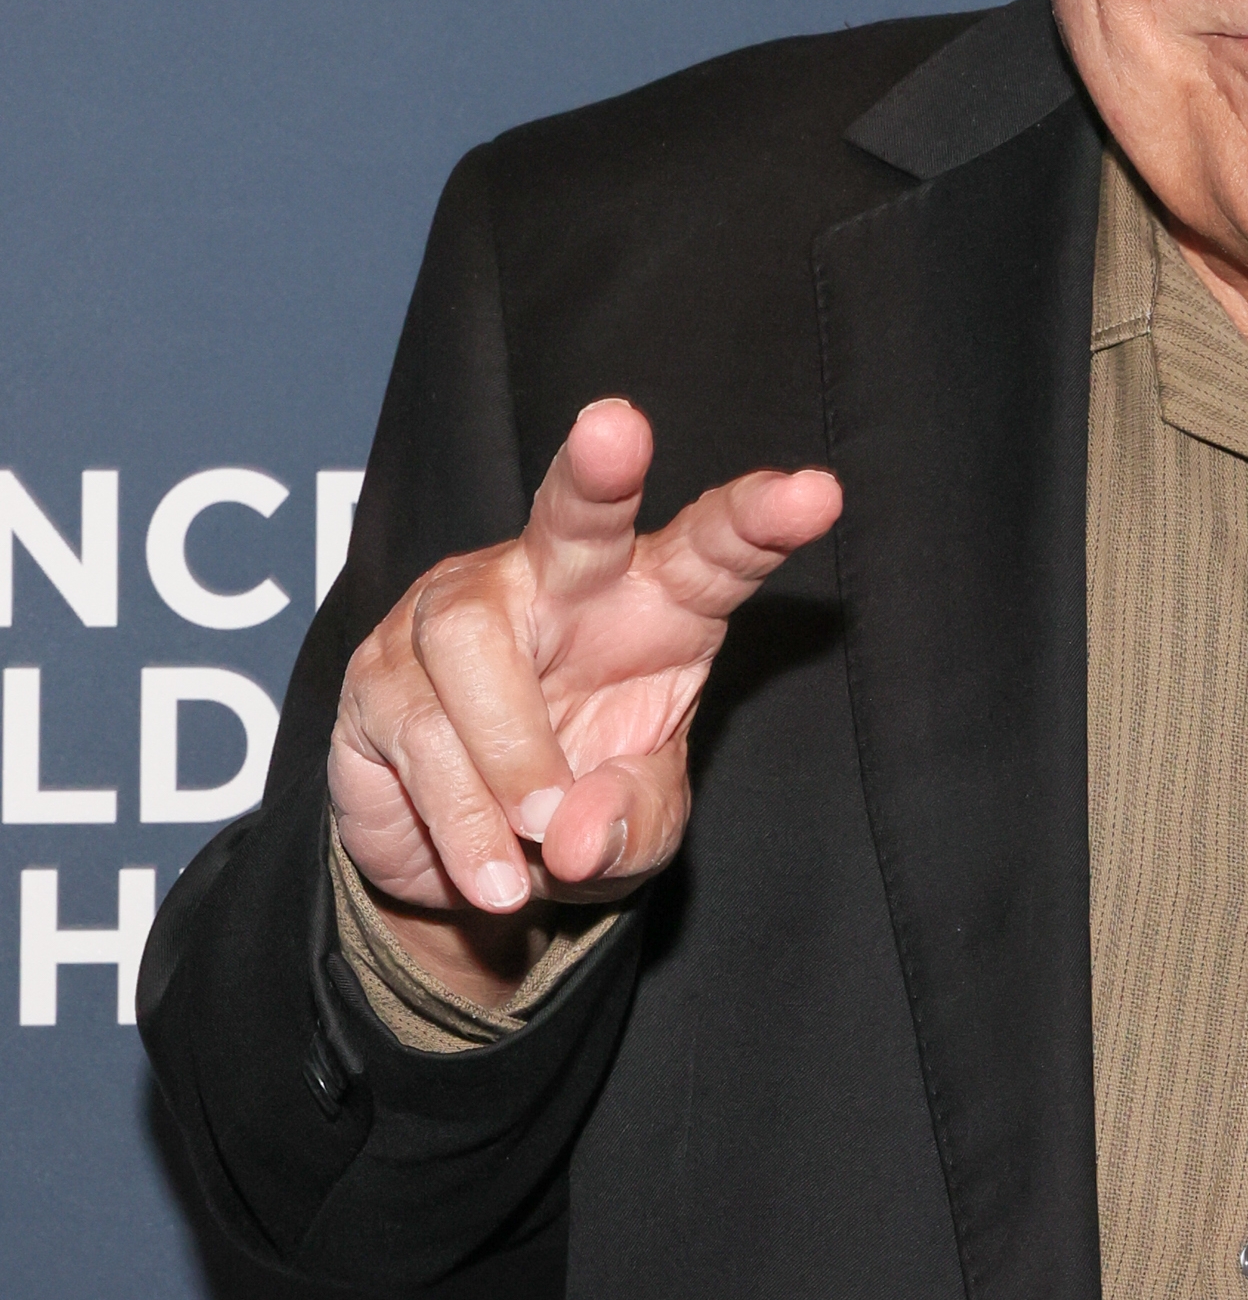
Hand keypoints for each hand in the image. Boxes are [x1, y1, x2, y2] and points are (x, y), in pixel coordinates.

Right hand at [329, 399, 840, 1000]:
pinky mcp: (378, 672)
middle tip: (618, 428)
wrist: (469, 868)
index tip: (818, 495)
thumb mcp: (636, 834)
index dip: (757, 522)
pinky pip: (418, 732)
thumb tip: (570, 830)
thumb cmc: (578, 811)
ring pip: (472, 645)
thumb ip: (628, 821)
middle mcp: (551, 584)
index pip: (710, 552)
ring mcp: (451, 614)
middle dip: (595, 474)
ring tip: (536, 850)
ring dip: (513, 760)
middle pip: (571, 516)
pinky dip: (463, 820)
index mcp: (652, 604)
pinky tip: (492, 872)